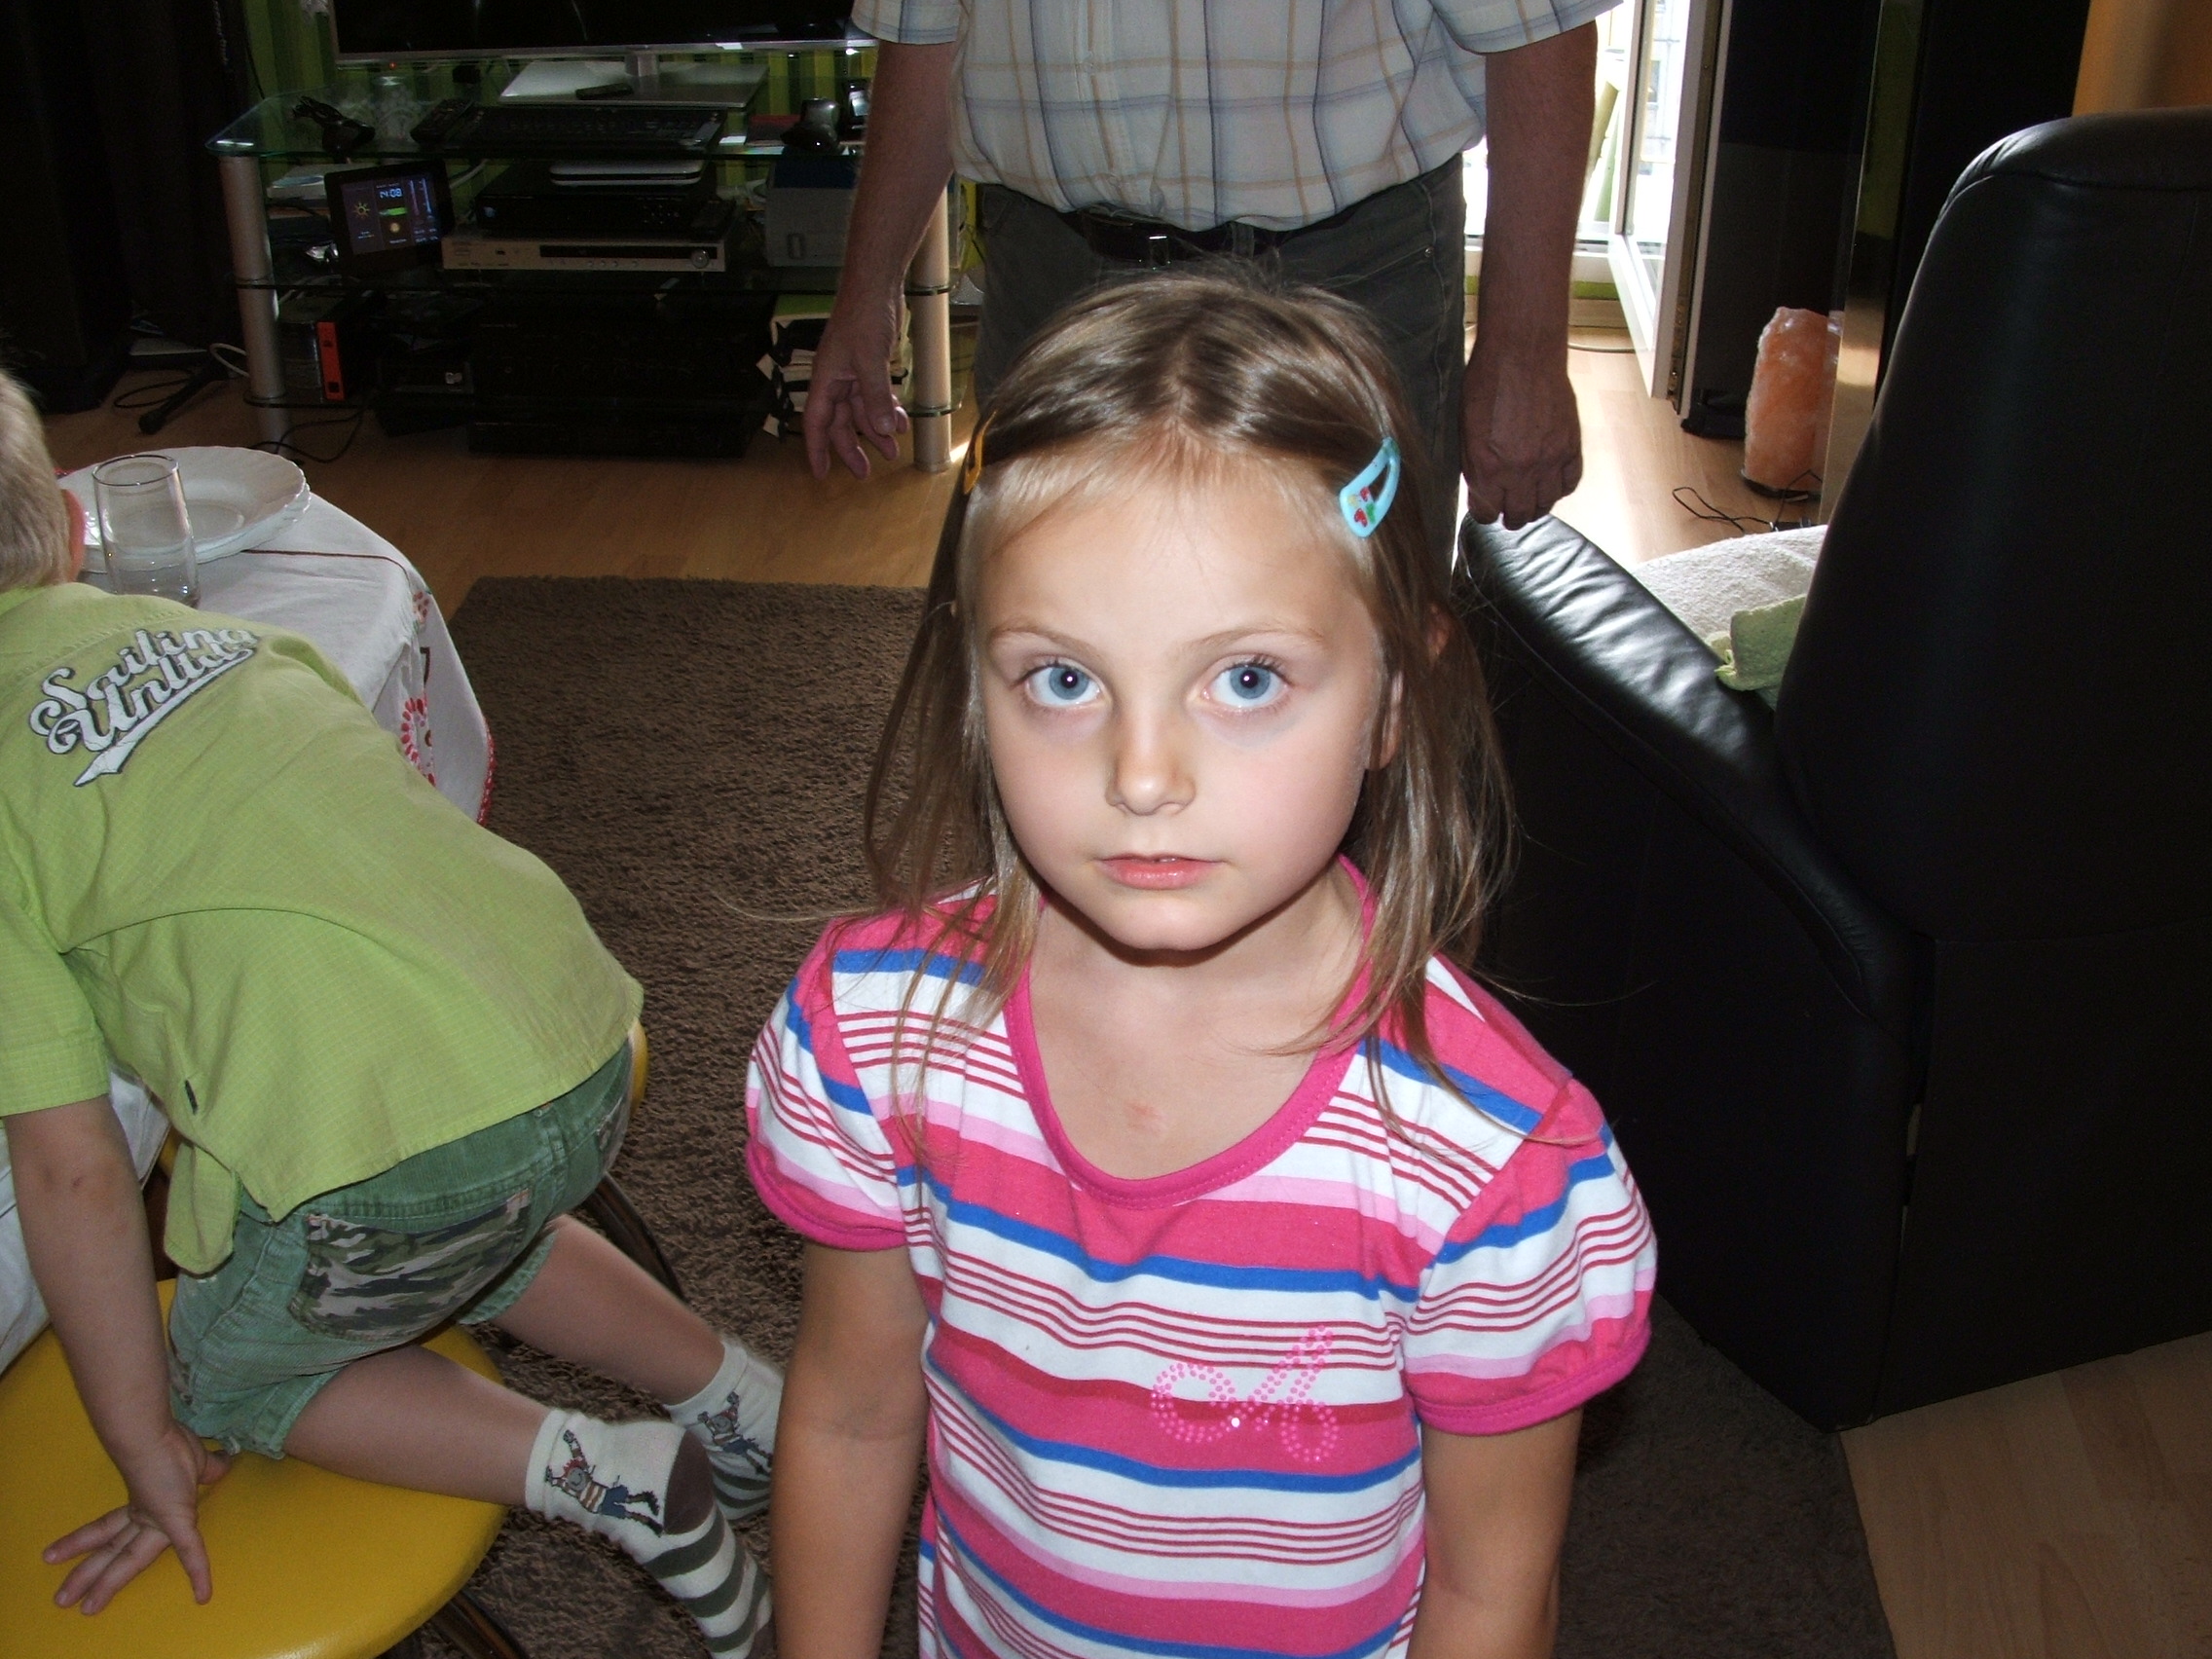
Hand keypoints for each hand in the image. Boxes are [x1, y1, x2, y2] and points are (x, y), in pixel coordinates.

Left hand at [44, 1420, 228, 1613]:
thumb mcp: (195, 1460)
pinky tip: (204, 1595)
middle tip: (60, 1599)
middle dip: (85, 1574)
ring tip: (66, 1602)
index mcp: (143, 1505)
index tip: (56, 1554)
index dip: (84, 1541)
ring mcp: (156, 1522)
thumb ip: (209, 1468)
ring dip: (98, 1582)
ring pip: (124, 1560)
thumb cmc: (167, 1444)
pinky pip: (191, 1551)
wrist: (149, 1436)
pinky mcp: (175, 1522)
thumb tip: (224, 1463)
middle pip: (111, 1552)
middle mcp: (143, 1518)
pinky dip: (199, 1571)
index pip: (110, 1529)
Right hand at [803, 289, 910, 479]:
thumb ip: (876, 397)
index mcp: (826, 379)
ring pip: (862, 412)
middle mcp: (836, 379)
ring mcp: (854, 372)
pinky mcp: (871, 365)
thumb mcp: (870, 360)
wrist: (877, 288)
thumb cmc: (864, 317)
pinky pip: (876, 396)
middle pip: (840, 423)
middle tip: (864, 473)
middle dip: (852, 448)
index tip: (820, 474)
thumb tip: (882, 431)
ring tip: (891, 451)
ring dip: (876, 431)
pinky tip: (901, 423)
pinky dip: (887, 410)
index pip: (816, 422)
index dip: (817, 449)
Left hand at [1461, 335, 1582, 529]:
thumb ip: (1475, 465)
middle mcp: (1520, 471)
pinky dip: (1560, 488)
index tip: (1486, 507)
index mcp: (1487, 468)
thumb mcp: (1466, 429)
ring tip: (1529, 497)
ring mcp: (1549, 460)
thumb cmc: (1487, 385)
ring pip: (1546, 504)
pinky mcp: (1571, 446)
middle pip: (1519, 516)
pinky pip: (1570, 483)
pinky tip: (1550, 481)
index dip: (1484, 513)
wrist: (1522, 355)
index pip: (1486, 514)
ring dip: (1536, 505)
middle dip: (1510, 516)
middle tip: (1508, 510)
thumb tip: (1482, 488)